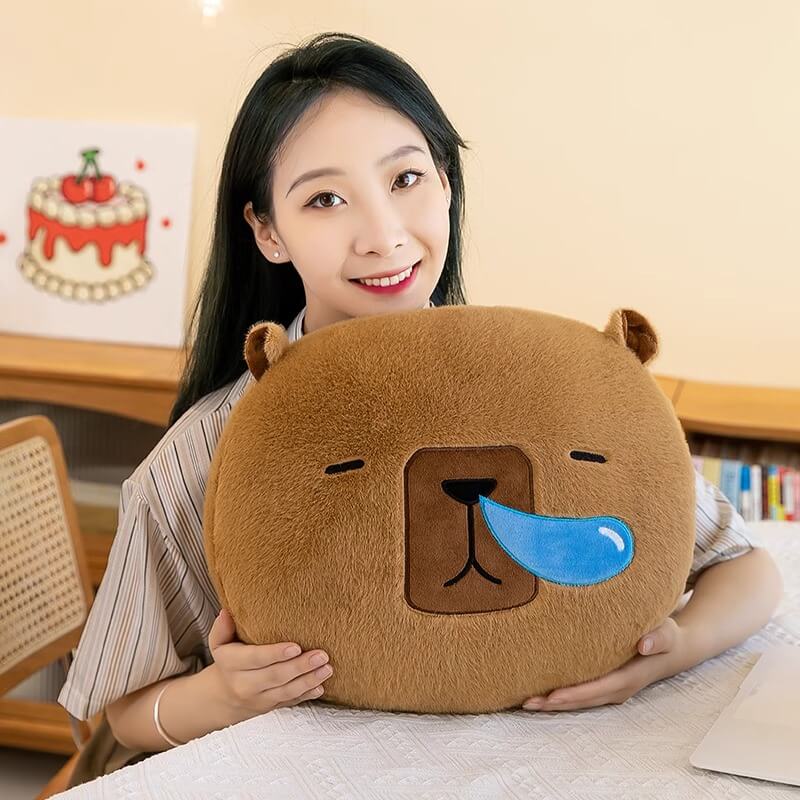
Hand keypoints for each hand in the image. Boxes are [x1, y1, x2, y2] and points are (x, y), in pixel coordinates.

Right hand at [207, 608, 332, 718]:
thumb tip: (227, 612)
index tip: (296, 646)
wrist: (224, 696)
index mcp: (231, 664)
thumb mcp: (220, 643)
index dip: (275, 653)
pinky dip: (306, 695)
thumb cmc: (229, 660)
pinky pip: (290, 702)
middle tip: (322, 655)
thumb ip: (222, 628)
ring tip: (327, 669)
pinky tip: (320, 687)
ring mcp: (259, 699)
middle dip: (300, 666)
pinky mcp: (271, 706)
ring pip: (285, 691)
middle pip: (275, 676)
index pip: (254, 659)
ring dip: (308, 681)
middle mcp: (244, 684)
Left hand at [521, 618, 685, 711]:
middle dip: (555, 703)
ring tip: (526, 702)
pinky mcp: (606, 685)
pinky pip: (582, 695)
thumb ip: (659, 637)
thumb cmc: (666, 637)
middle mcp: (619, 689)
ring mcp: (612, 690)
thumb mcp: (667, 632)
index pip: (596, 689)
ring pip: (580, 701)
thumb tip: (645, 645)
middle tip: (526, 702)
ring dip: (554, 704)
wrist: (675, 650)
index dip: (573, 694)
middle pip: (582, 701)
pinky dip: (562, 697)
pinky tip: (542, 694)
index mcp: (629, 678)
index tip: (551, 695)